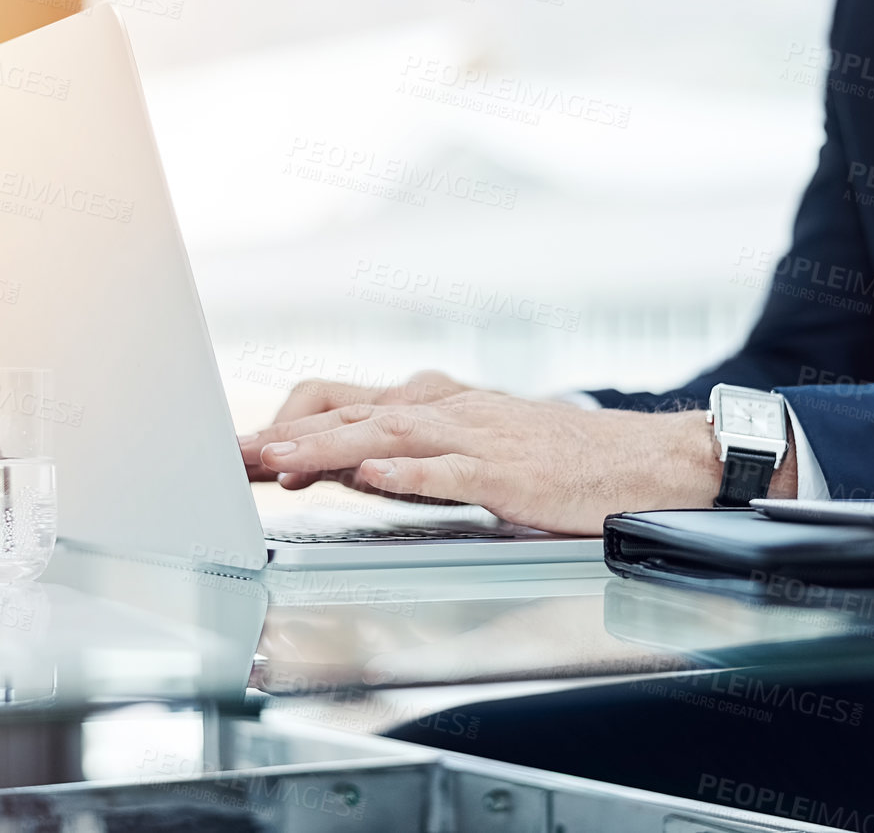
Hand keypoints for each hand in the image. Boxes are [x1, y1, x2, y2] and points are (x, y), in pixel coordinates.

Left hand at [236, 390, 800, 534]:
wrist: (642, 460)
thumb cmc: (559, 457)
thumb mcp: (476, 443)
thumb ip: (414, 450)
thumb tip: (349, 466)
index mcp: (435, 402)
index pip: (342, 400)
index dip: (290, 422)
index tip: (244, 451)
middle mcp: (447, 409)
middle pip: (349, 411)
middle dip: (284, 436)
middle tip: (232, 458)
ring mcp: (476, 437)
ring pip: (386, 433)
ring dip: (325, 448)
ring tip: (277, 462)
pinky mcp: (508, 471)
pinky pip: (450, 468)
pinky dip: (408, 470)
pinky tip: (372, 474)